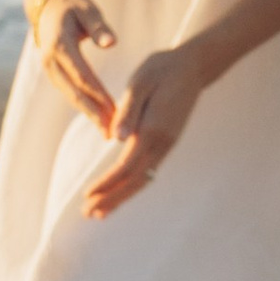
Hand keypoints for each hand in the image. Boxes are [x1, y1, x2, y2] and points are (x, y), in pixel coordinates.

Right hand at [34, 0, 118, 130]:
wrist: (47, 7)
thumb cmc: (73, 6)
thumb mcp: (88, 10)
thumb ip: (99, 27)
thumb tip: (111, 43)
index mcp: (59, 46)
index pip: (82, 75)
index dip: (99, 95)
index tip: (116, 111)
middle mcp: (50, 62)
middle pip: (75, 92)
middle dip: (94, 113)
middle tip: (112, 132)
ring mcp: (50, 70)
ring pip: (71, 96)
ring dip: (89, 114)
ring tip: (107, 131)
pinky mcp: (54, 74)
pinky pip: (70, 93)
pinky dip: (84, 106)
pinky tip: (98, 117)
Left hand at [83, 42, 201, 216]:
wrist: (191, 67)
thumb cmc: (160, 70)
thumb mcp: (140, 83)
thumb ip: (128, 111)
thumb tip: (116, 138)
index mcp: (153, 128)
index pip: (126, 166)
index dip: (107, 183)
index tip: (88, 195)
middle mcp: (162, 142)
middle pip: (135, 180)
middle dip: (111, 198)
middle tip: (88, 214)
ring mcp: (167, 145)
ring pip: (143, 179)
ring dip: (121, 197)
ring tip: (99, 212)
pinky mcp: (166, 143)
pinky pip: (148, 171)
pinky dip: (132, 186)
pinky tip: (119, 193)